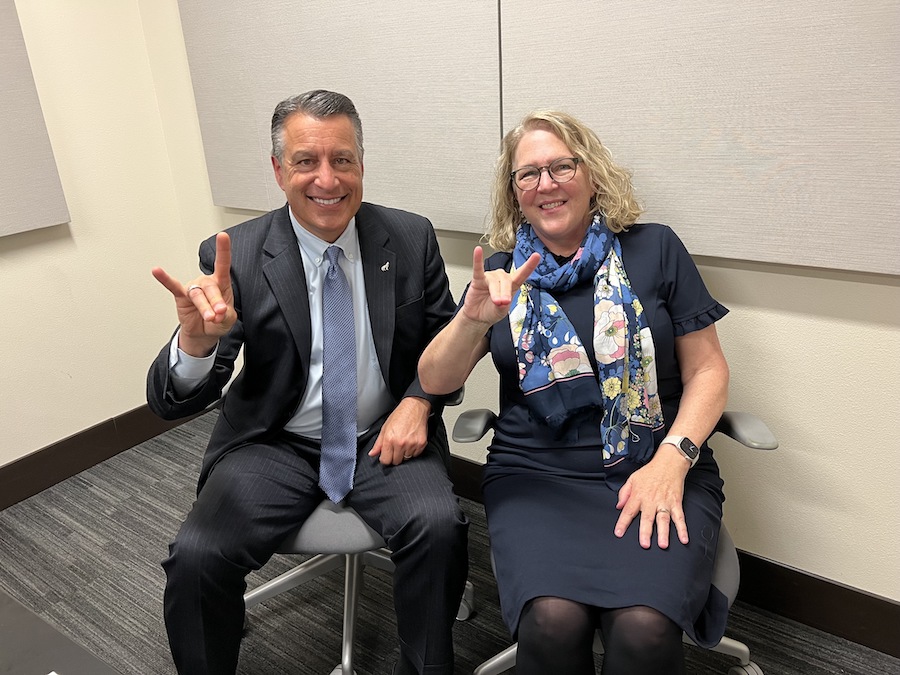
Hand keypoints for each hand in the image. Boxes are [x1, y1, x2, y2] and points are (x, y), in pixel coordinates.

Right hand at [151, 232, 236, 355]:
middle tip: (219, 314)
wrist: (204, 333)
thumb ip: (225, 314)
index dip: (223, 251)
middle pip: (211, 287)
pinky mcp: (181, 296)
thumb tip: (217, 312)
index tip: (222, 236)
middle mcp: (206, 282)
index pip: (223, 265)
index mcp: (221, 283)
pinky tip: (157, 271)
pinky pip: (172, 286)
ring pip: (197, 294)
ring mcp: (193, 288)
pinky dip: (165, 279)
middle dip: (216, 302)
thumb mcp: (228, 319)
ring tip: (210, 317)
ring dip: (204, 307)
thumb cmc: (218, 320)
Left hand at [368, 397, 430, 465]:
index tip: (387, 455)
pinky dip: (413, 451)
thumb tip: (372, 454)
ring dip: (404, 453)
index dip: (385, 458)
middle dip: (395, 456)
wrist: (415, 407)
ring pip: (406, 458)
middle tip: (396, 447)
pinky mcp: (421, 444)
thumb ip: (378, 443)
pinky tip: (411, 441)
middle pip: (396, 461)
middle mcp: (400, 443)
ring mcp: (412, 444)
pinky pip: (416, 455)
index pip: (386, 460)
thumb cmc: (400, 415)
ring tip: (404, 442)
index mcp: (389, 439)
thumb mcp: (385, 428)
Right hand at [460, 247, 540, 326]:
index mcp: (512, 285)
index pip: (522, 274)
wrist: (478, 317)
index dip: (529, 265)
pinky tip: (478, 251)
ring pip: (494, 281)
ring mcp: (489, 278)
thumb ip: (502, 307)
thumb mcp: (500, 312)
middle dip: (505, 292)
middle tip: (504, 302)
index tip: (537, 256)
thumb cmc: (491, 311)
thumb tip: (503, 302)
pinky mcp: (478, 279)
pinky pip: (478, 269)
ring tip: (495, 302)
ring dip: (495, 292)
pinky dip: (478, 260)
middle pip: (507, 281)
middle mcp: (501, 278)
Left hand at [614, 449, 689, 548]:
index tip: (618, 533)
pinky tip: (684, 539)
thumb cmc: (650, 471)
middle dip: (645, 532)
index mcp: (638, 495)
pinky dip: (682, 528)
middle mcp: (651, 501)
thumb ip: (624, 493)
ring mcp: (664, 502)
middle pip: (647, 518)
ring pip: (663, 519)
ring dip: (664, 532)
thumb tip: (619, 507)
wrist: (669, 462)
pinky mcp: (676, 502)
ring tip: (663, 544)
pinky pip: (680, 517)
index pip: (628, 511)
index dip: (623, 523)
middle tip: (644, 544)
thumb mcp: (632, 479)